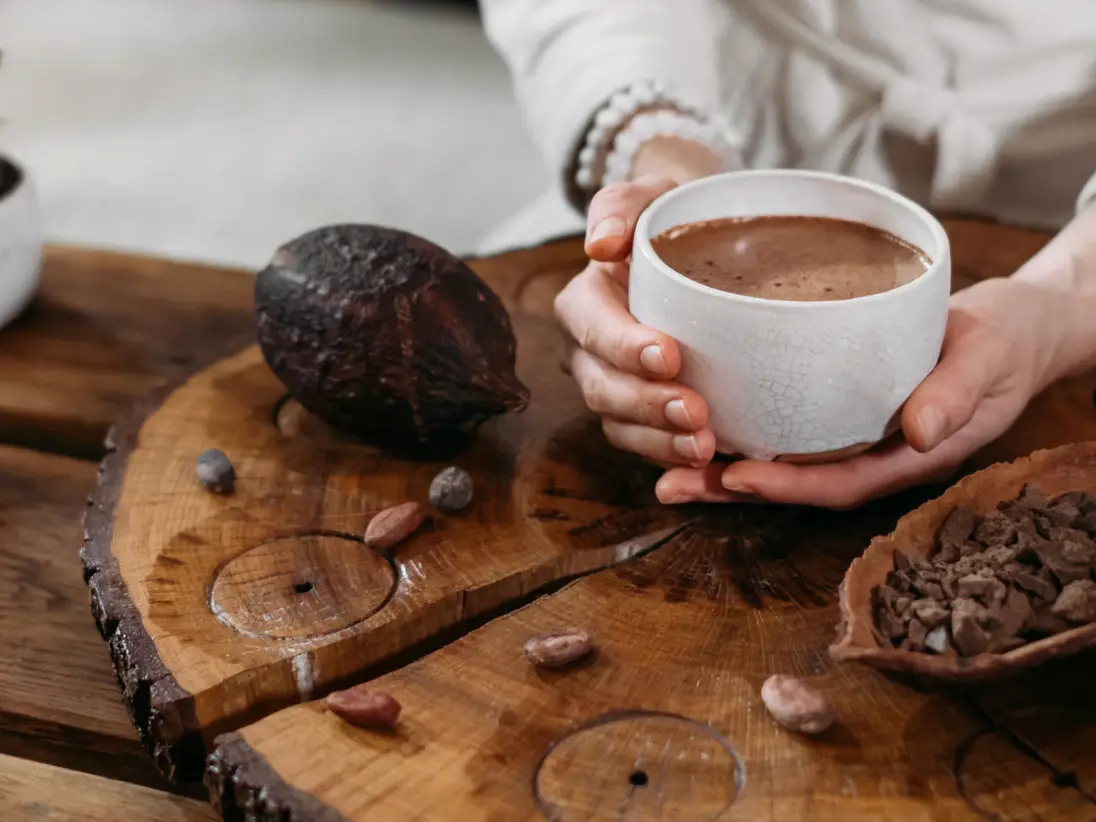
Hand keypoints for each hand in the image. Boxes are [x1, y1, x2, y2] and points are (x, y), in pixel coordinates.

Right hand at [556, 136, 724, 467]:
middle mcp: (588, 351)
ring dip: (658, 440)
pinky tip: (705, 459)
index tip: (669, 355)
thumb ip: (620, 206)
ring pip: (619, 425)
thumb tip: (601, 244)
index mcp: (584, 302)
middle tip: (696, 413)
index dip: (624, 347)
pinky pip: (644, 444)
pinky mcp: (638, 414)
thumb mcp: (648, 196)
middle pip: (602, 388)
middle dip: (646, 405)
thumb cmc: (670, 219)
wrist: (694, 247)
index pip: (593, 328)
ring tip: (705, 446)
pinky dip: (670, 455)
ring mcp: (612, 386)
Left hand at [654, 277, 1067, 508]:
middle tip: (670, 486)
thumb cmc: (1006, 343)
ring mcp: (852, 435)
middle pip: (795, 482)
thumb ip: (957, 393)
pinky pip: (784, 428)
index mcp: (908, 457)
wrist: (1013, 327)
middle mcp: (871, 454)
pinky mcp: (837, 407)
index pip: (841, 483)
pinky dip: (742, 429)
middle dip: (732, 489)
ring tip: (661, 465)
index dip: (790, 486)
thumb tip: (918, 433)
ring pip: (781, 459)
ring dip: (722, 466)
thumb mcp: (990, 361)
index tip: (738, 477)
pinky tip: (694, 420)